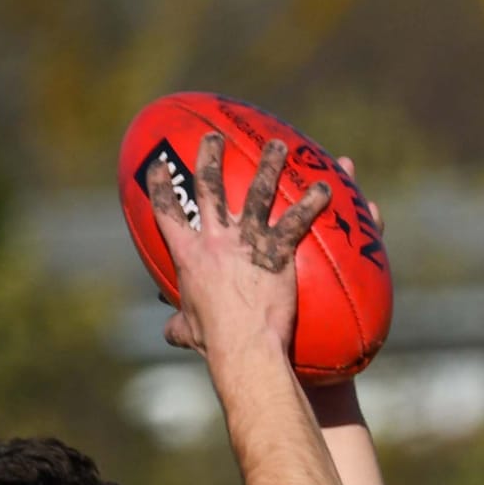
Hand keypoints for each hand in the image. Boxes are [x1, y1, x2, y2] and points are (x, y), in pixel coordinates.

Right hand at [146, 130, 328, 364]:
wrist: (244, 347)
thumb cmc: (214, 343)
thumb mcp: (189, 333)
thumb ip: (179, 325)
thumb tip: (170, 330)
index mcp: (189, 257)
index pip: (167, 215)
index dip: (159, 188)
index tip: (156, 167)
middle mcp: (216, 239)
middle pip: (209, 187)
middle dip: (209, 156)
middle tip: (213, 137)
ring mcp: (249, 240)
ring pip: (258, 190)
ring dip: (268, 163)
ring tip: (277, 145)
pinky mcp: (278, 249)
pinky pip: (298, 218)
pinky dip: (314, 201)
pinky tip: (327, 186)